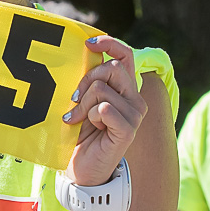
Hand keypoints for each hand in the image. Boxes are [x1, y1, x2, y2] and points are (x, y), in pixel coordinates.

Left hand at [63, 36, 145, 185]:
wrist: (81, 167)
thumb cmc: (79, 132)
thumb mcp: (82, 100)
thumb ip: (87, 80)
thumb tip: (81, 53)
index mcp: (124, 88)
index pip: (125, 55)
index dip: (109, 43)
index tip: (87, 43)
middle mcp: (134, 98)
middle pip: (112, 68)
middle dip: (87, 80)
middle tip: (74, 99)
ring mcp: (134, 115)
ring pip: (102, 89)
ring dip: (83, 104)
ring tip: (78, 119)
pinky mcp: (128, 130)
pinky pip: (105, 109)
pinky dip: (90, 116)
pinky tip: (88, 128)